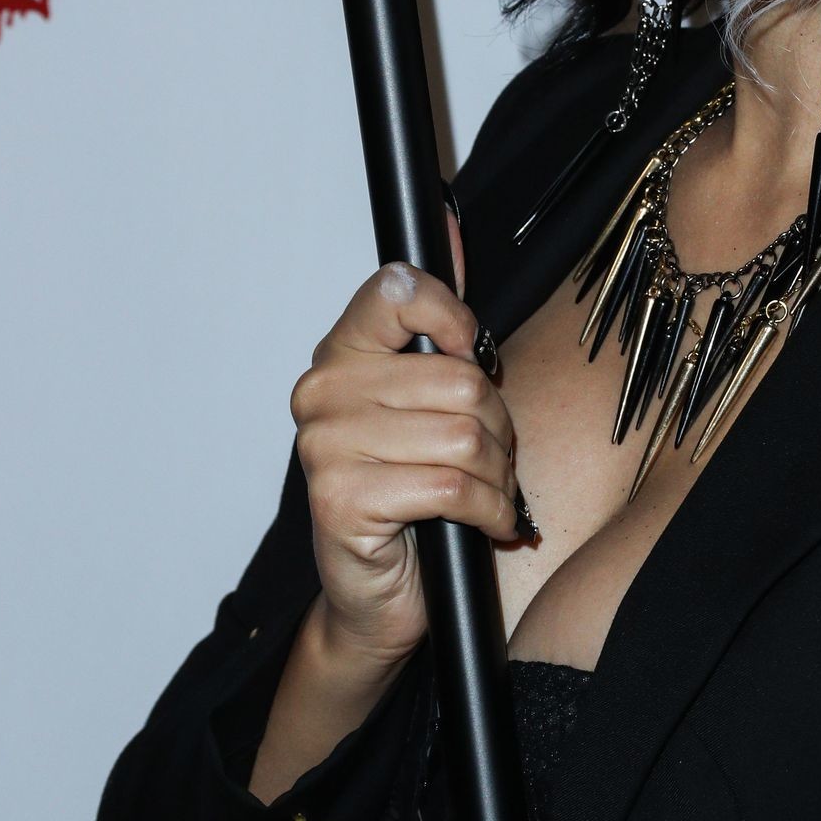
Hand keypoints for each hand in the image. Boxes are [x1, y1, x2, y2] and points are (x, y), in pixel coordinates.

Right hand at [289, 211, 521, 667]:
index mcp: (343, 354)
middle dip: (498, 426)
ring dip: (497, 474)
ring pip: (463, 435)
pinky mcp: (341, 501)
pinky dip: (488, 509)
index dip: (456, 319)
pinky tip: (486, 521)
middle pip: (459, 380)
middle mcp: (322, 392)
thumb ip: (439, 316)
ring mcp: (325, 447)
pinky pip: (451, 486)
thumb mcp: (433, 396)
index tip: (472, 355)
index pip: (399, 291)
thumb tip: (451, 227)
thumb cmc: (412, 491)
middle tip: (493, 455)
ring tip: (488, 490)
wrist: (379, 594)